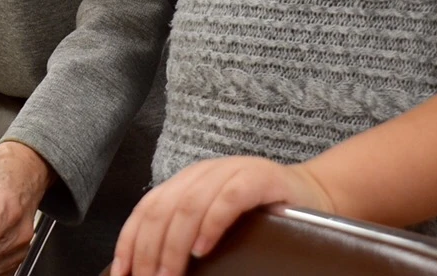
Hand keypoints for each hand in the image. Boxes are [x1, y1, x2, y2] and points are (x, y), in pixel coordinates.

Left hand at [113, 156, 333, 275]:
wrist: (313, 195)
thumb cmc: (260, 218)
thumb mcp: (214, 222)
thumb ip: (185, 235)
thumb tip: (152, 269)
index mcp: (185, 182)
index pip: (147, 209)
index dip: (129, 241)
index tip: (123, 274)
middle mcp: (202, 173)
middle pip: (163, 209)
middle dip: (150, 250)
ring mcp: (229, 171)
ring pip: (189, 204)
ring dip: (174, 244)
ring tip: (169, 274)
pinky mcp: (258, 178)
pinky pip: (227, 198)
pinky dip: (211, 224)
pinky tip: (202, 249)